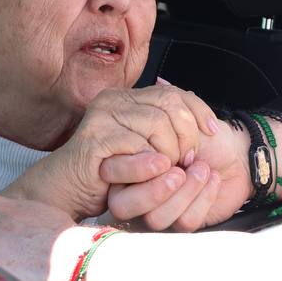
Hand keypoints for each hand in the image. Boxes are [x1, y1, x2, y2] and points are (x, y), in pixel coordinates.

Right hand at [1, 83, 217, 220]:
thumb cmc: (109, 174)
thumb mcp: (145, 148)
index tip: (213, 132)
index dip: (198, 110)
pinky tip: (156, 172)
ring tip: (170, 170)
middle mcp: (115, 100)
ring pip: (158, 123)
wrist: (67, 188)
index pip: (174, 91)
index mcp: (128, 98)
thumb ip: (167, 130)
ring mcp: (103, 115)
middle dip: (187, 134)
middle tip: (189, 160)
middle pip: (170, 103)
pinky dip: (151, 162)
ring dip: (171, 151)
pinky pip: (137, 145)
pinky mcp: (95, 137)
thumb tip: (204, 121)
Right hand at [107, 120, 252, 230]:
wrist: (237, 150)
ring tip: (203, 168)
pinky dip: (203, 198)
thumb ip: (155, 123)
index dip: (131, 168)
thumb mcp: (178, 123)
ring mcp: (159, 210)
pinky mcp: (183, 223)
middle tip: (179, 170)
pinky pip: (184, 223)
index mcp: (128, 167)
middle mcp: (138, 192)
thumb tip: (148, 117)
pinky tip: (212, 179)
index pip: (110, 176)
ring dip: (185, 191)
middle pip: (123, 207)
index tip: (163, 157)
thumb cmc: (203, 136)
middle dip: (153, 190)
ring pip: (155, 219)